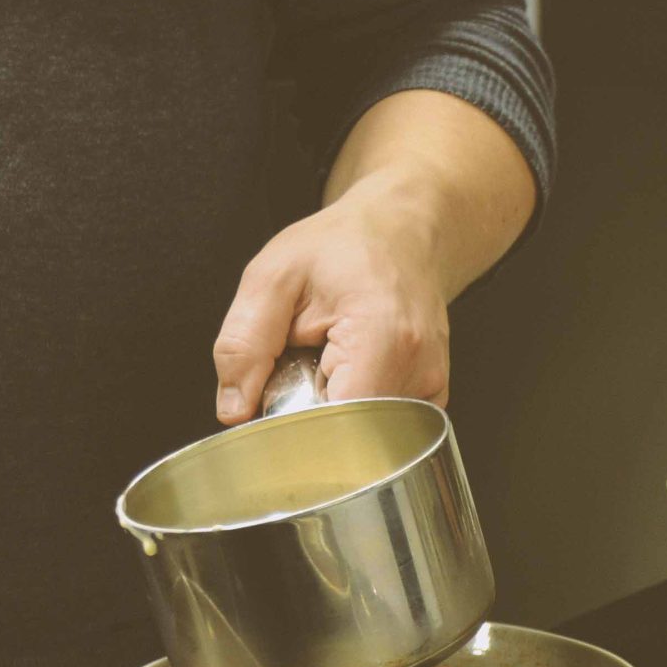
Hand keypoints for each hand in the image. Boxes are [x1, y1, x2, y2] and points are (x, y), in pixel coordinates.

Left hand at [211, 175, 452, 423]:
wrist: (401, 232)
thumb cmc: (344, 245)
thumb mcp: (273, 276)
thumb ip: (244, 343)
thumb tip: (234, 409)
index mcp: (382, 335)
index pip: (339, 423)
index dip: (298, 429)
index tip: (272, 408)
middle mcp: (418, 368)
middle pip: (352, 435)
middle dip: (312, 420)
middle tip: (297, 371)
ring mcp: (431, 386)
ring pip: (368, 435)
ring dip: (334, 414)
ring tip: (327, 365)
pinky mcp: (432, 396)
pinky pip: (383, 426)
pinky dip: (355, 409)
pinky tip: (349, 373)